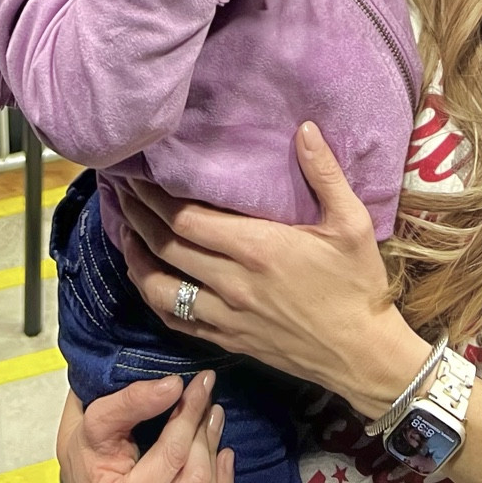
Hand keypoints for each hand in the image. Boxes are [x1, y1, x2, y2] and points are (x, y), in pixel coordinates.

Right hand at [55, 371, 232, 482]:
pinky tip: (222, 450)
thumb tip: (172, 384)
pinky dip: (223, 477)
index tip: (187, 381)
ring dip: (213, 443)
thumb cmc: (87, 457)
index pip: (168, 454)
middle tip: (204, 386)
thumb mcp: (92, 427)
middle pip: (192, 472)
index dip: (185, 414)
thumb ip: (125, 404)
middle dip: (200, 423)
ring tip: (213, 411)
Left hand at [117, 121, 428, 422]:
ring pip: (161, 288)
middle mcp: (232, 282)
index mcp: (257, 247)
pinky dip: (153, 298)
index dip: (155, 196)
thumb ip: (325, 173)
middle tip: (120, 190)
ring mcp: (225, 316)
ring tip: (124, 232)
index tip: (137, 173)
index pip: (187, 219)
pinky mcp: (227, 340)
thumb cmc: (357, 284)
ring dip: (136, 259)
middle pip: (166, 247)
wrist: (361, 355)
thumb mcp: (352, 222)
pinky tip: (147, 280)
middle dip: (138, 216)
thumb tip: (305, 127)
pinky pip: (176, 321)